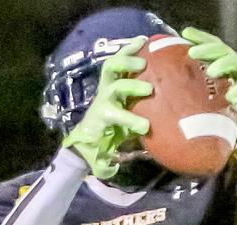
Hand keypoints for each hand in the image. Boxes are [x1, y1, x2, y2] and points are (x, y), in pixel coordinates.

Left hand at [62, 36, 152, 178]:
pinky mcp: (111, 78)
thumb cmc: (99, 146)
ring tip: (145, 58)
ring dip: (127, 62)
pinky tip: (144, 42)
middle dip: (131, 87)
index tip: (146, 127)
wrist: (87, 134)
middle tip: (149, 89)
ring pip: (111, 69)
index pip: (113, 116)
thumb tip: (111, 171)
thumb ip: (104, 166)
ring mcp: (105, 87)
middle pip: (114, 88)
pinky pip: (118, 60)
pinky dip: (129, 49)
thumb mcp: (99, 160)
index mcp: (101, 118)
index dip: (129, 120)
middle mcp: (103, 99)